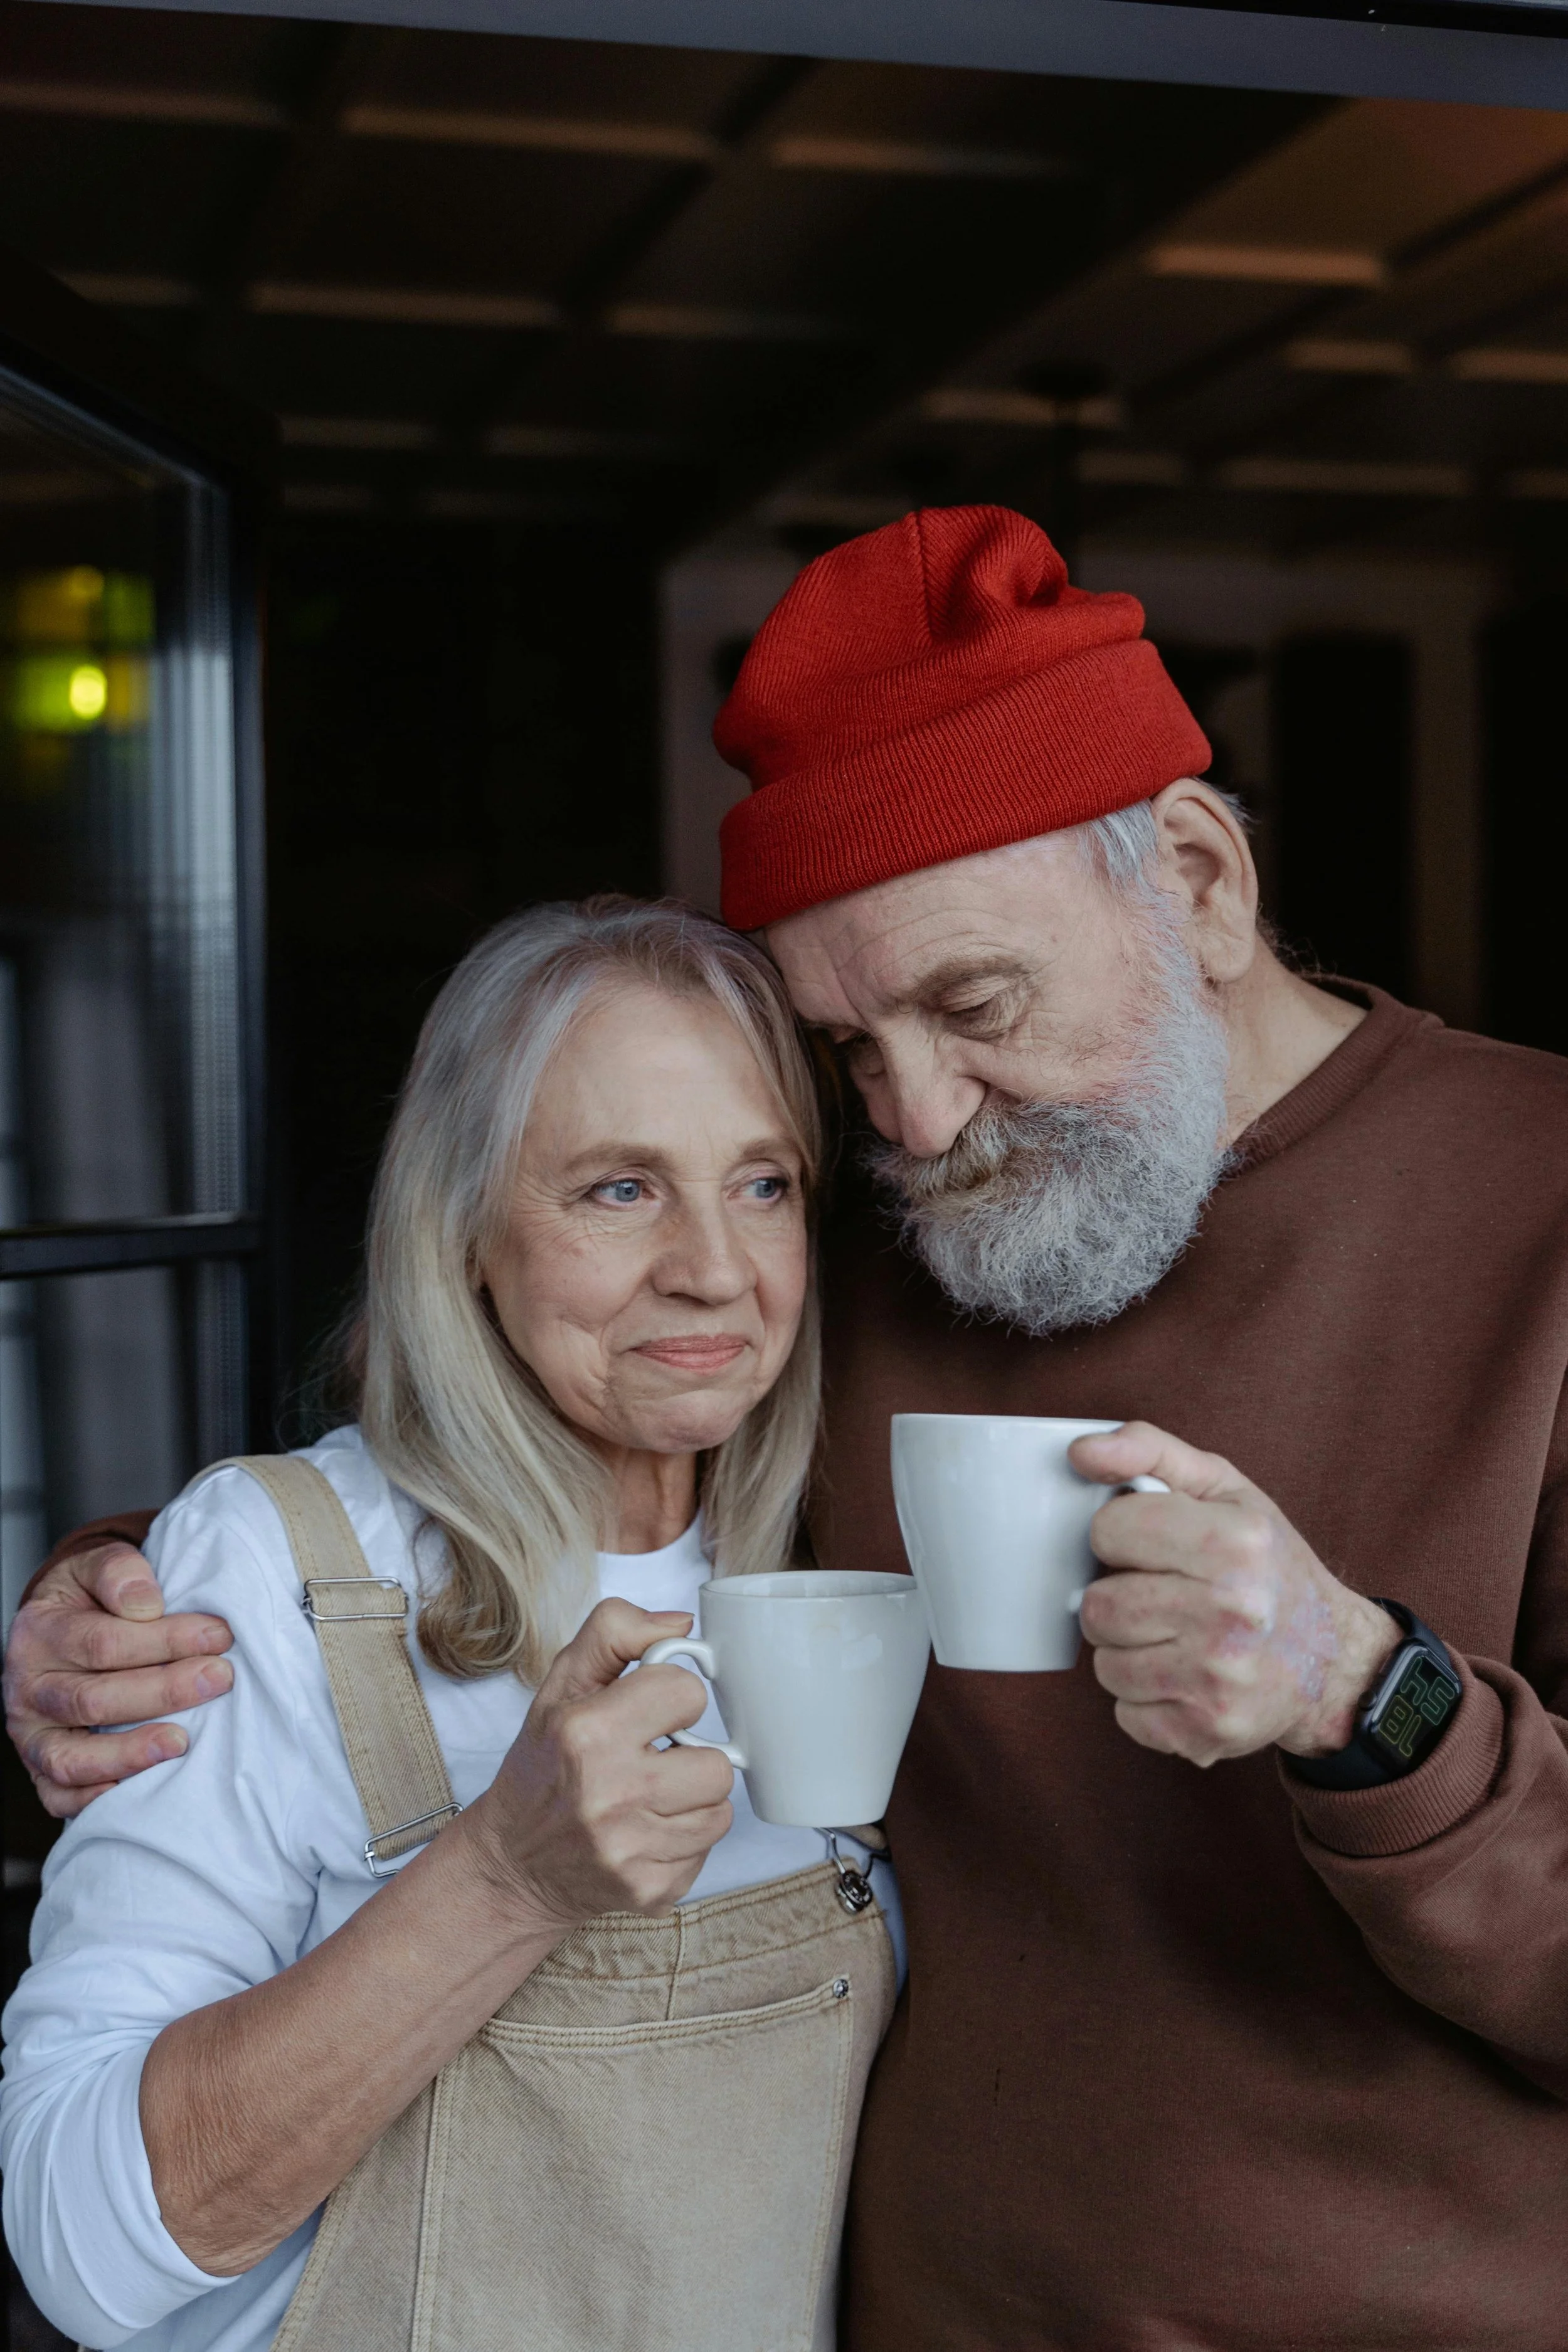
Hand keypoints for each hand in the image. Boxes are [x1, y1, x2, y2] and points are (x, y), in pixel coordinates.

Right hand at [4, 1544, 234, 1818]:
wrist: (60, 1624)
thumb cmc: (89, 1598)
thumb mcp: (97, 1566)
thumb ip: (119, 1572)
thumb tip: (146, 1604)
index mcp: (40, 1634)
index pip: (102, 1643)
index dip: (163, 1640)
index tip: (217, 1634)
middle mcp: (29, 1688)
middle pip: (94, 1700)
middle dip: (164, 1691)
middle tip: (219, 1678)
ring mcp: (32, 1734)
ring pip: (72, 1757)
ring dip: (131, 1753)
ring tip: (182, 1741)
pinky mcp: (41, 1768)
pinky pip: (58, 1796)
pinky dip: (93, 1800)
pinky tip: (138, 1789)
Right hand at [463, 1599, 733, 1929]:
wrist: (512, 1864)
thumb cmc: (542, 1766)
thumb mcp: (561, 1686)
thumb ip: (615, 1633)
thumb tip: (681, 1625)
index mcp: (586, 1732)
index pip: (688, 1693)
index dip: (672, 1699)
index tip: (649, 1714)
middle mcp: (608, 1793)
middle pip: (717, 1764)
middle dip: (691, 1758)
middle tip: (654, 1762)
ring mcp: (630, 1850)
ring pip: (719, 1811)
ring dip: (692, 1801)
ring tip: (650, 1798)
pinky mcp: (648, 1891)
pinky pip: (705, 1852)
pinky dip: (683, 1842)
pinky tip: (645, 1834)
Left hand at [1070, 1422, 1400, 1768]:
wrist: (1332, 1660)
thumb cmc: (1268, 1565)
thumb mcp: (1225, 1489)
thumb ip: (1149, 1450)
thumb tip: (1079, 1452)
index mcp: (1235, 1543)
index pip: (1108, 1530)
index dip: (1120, 1534)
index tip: (1150, 1543)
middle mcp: (1231, 1613)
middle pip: (1097, 1605)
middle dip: (1117, 1598)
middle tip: (1158, 1595)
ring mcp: (1219, 1679)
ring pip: (1104, 1664)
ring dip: (1127, 1651)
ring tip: (1173, 1637)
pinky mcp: (1207, 1732)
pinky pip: (1125, 1715)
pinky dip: (1144, 1698)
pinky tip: (1183, 1677)